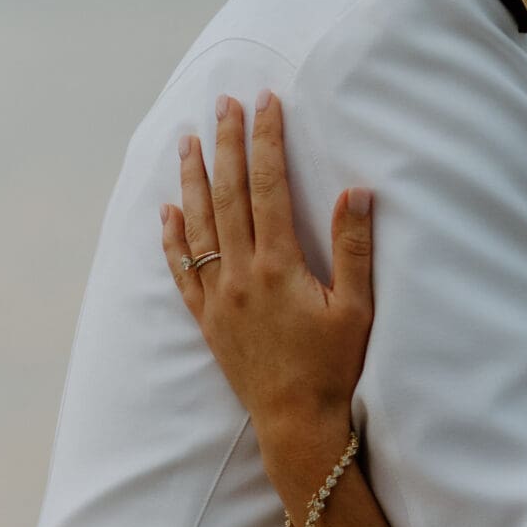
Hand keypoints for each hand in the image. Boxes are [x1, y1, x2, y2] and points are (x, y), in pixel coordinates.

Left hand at [162, 91, 374, 482]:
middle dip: (226, 143)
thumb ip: (354, 248)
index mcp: (278, 265)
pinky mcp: (206, 318)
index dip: (266, 140)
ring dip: (192, 178)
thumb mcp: (356, 308)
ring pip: (198, 223)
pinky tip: (168, 210)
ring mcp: (217, 296)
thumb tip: (358, 192)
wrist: (295, 424)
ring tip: (187, 140)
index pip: (269, 186)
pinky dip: (173, 236)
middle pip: (228, 194)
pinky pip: (181, 268)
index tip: (265, 103)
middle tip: (222, 103)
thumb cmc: (332, 367)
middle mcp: (240, 274)